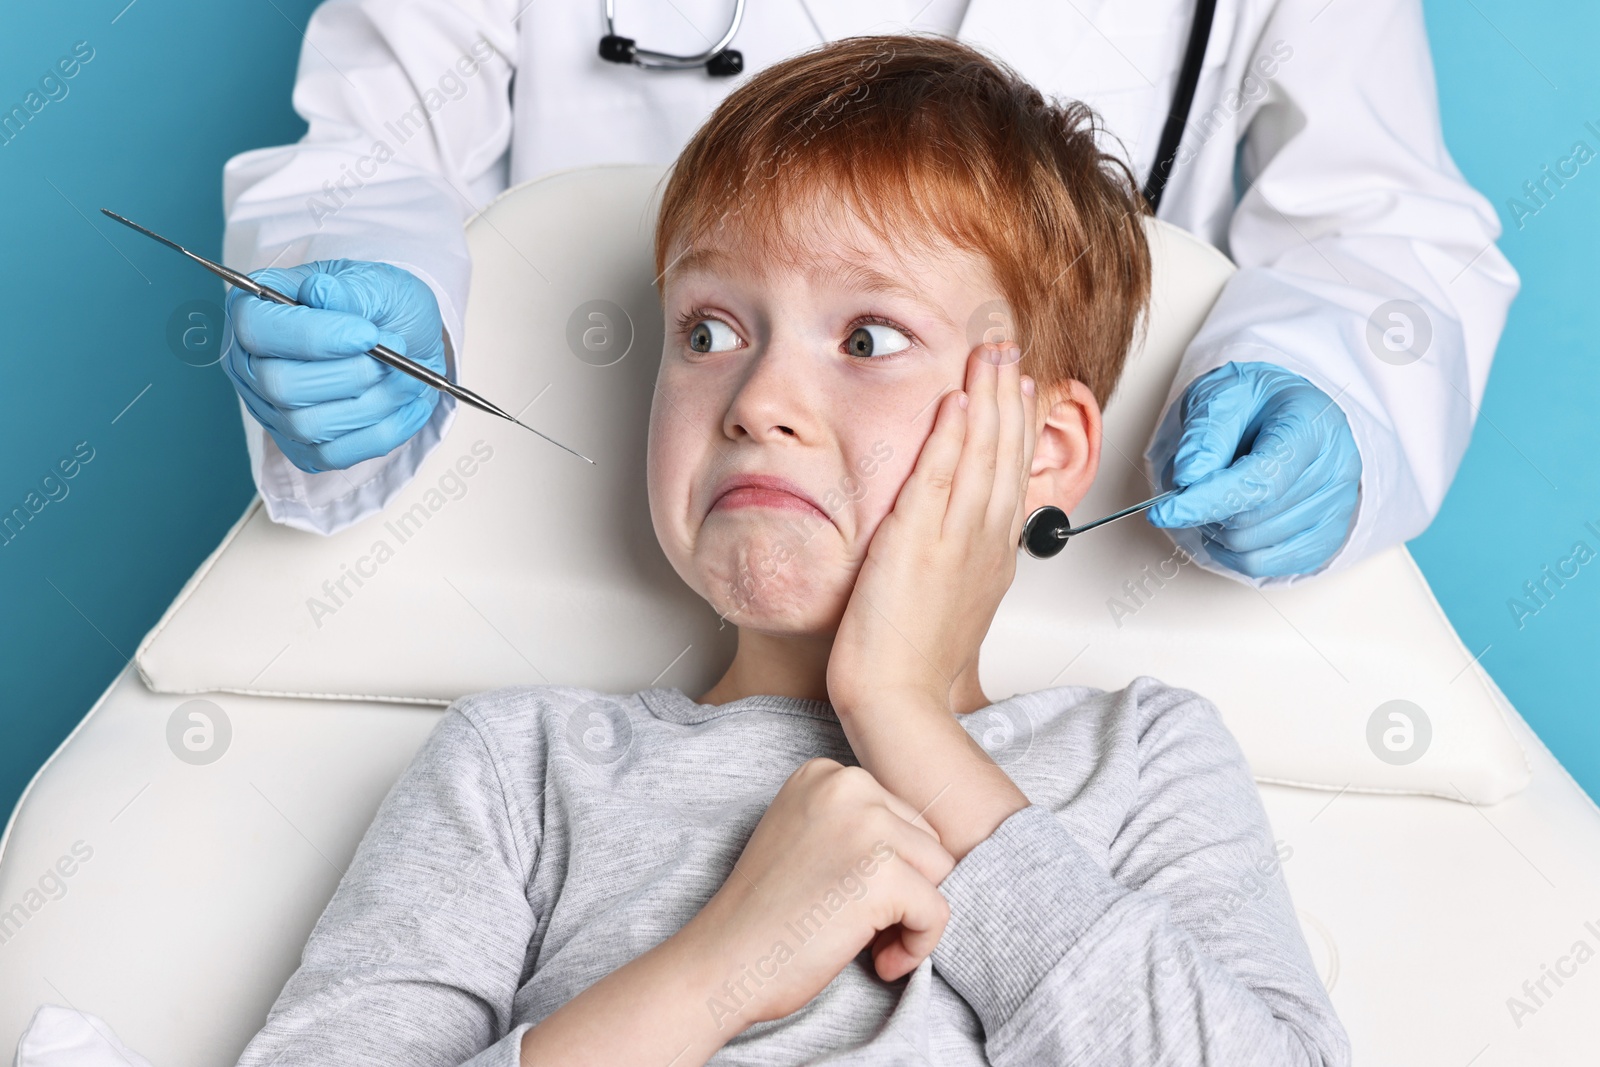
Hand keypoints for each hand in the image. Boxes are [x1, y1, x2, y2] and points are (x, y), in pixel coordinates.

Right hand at [223, 259, 447, 472]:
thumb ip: (348, 289)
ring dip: (373, 402)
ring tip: (407, 374)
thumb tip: (321, 293)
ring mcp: (274, 412)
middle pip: (281, 386)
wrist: (405, 338)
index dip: (314, 337)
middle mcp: (252, 366)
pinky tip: (407, 403)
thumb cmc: (377, 306)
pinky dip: (382, 432)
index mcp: (253, 312)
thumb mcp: (373, 282)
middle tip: (395, 352)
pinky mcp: (304, 447)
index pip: (257, 331)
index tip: (368, 333)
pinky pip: (335, 455)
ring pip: (310, 425)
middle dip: (350, 374)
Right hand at [680, 758, 954, 1032]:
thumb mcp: (806, 838)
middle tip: (855, 921)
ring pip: (939, 872)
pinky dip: (917, 946)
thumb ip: (855, 825)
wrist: (724, 962)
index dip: (886, 866)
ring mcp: (867, 826)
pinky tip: (877, 961)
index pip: (901, 815)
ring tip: (864, 937)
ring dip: (912, 915)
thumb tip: (931, 846)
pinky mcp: (883, 874)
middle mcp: (847, 784)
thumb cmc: (765, 914)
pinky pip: (937, 913)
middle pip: (926, 838)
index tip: (844, 894)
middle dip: (905, 886)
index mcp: (825, 772)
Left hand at [826, 342, 1038, 716]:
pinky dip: (951, 436)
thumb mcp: (953, 605)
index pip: (1013, 476)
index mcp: (993, 556)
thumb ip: (961, 564)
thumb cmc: (916, 665)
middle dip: (1009, 396)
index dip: (1018, 427)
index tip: (1021, 389)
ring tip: (991, 354)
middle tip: (1010, 350)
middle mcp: (983, 542)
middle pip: (1005, 454)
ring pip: (980, 455)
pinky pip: (939, 477)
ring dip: (987, 398)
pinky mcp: (918, 543)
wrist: (899, 700)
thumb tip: (960, 543)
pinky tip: (956, 400)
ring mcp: (955, 541)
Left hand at [1146, 361, 1360, 578]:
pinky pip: (1264, 565)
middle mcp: (1337, 468)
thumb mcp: (1221, 394)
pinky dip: (1231, 552)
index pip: (1261, 480)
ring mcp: (1339, 507)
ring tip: (1215, 494)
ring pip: (1251, 546)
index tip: (1164, 511)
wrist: (1286, 409)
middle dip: (1205, 508)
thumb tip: (1188, 478)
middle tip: (1192, 485)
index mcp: (1312, 425)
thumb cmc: (1254, 402)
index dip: (1207, 500)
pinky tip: (1227, 522)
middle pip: (1251, 518)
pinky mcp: (1328, 537)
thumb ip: (1205, 434)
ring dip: (1214, 529)